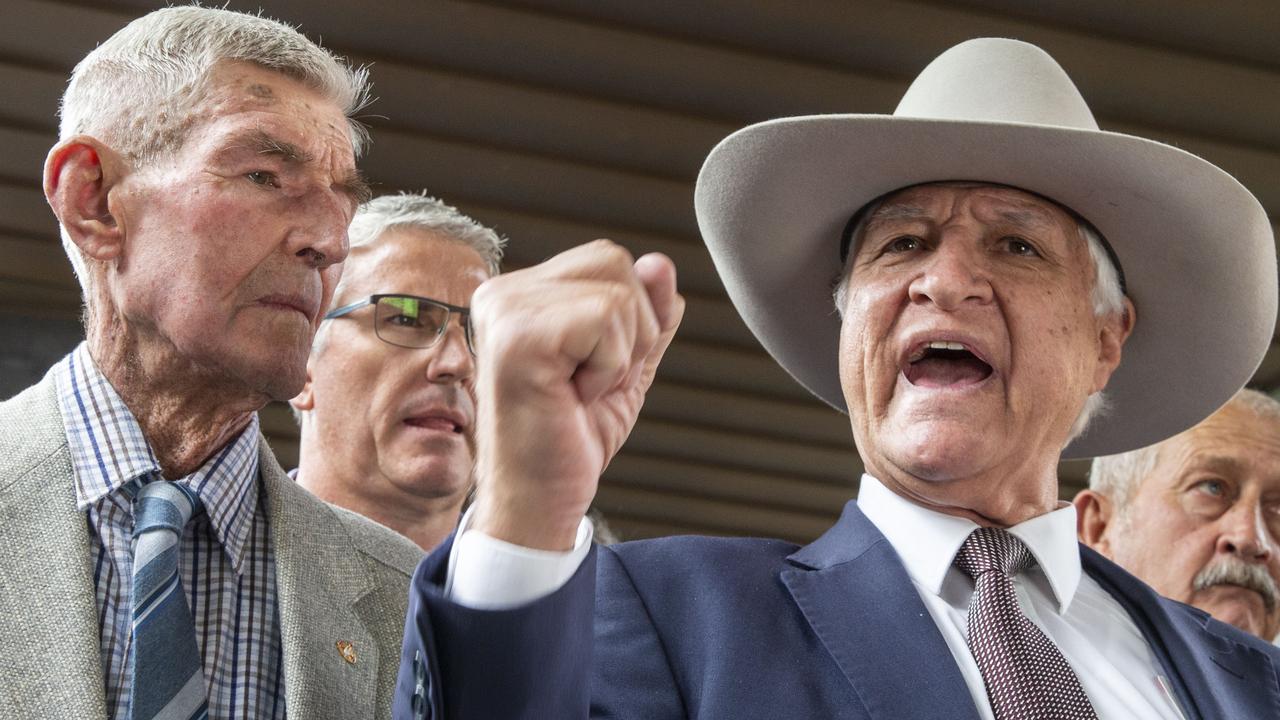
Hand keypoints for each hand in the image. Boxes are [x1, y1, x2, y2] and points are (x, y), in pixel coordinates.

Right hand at [468, 241, 683, 549]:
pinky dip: (610, 367)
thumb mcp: (627, 364)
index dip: (630, 318)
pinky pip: (606, 318)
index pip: (608, 260)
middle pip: (615, 262)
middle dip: (630, 331)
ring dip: (620, 354)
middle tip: (589, 382)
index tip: (593, 371)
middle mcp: (503, 293)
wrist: (540, 500)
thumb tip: (659, 263)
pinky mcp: (517, 335)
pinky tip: (572, 395)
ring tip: (578, 389)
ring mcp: (505, 310)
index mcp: (521, 293)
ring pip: (617, 291)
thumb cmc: (572, 438)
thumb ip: (648, 313)